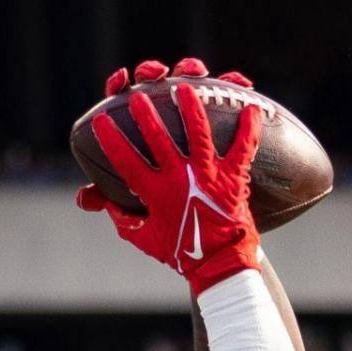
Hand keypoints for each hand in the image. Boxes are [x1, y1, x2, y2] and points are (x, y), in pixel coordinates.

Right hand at [74, 57, 262, 294]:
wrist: (220, 263)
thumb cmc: (182, 253)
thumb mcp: (145, 239)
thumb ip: (122, 219)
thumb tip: (101, 204)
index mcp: (156, 194)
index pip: (127, 161)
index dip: (111, 139)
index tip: (100, 120)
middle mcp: (180, 179)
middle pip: (159, 139)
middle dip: (145, 114)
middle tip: (137, 96)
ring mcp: (208, 176)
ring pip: (198, 133)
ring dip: (190, 107)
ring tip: (184, 86)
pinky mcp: (233, 178)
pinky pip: (244, 148)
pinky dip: (249, 129)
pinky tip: (251, 108)